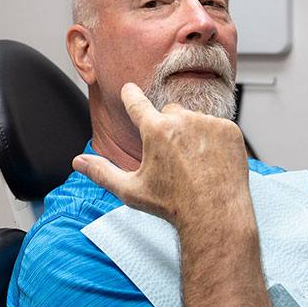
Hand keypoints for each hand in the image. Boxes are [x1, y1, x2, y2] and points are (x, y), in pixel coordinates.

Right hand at [72, 83, 250, 225]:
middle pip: (169, 113)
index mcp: (155, 131)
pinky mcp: (230, 130)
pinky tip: (211, 162)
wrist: (215, 216)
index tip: (130, 90)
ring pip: (194, 119)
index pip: (137, 101)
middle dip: (168, 128)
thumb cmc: (172, 206)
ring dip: (192, 134)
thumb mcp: (131, 190)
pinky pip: (216, 126)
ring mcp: (209, 124)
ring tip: (194, 164)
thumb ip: (102, 172)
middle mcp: (182, 121)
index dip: (131, 95)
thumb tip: (78, 162)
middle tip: (173, 158)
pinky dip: (213, 140)